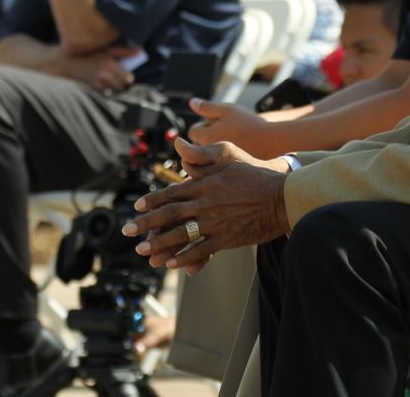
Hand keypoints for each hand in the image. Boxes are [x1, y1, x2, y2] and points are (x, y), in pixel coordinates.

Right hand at [45, 44, 137, 91]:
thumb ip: (123, 51)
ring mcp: (97, 84)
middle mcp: (104, 76)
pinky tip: (99, 86)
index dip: (127, 78)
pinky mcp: (90, 91)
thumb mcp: (104, 48)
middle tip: (117, 80)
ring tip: (107, 83)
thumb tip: (139, 52)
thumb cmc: (84, 54)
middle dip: (121, 85)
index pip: (128, 78)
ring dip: (112, 89)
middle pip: (122, 87)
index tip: (125, 77)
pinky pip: (103, 95)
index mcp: (110, 63)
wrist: (61, 63)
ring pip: (113, 92)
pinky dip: (104, 92)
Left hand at [122, 138, 290, 274]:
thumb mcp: (228, 154)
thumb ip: (201, 153)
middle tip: (128, 231)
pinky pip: (202, 249)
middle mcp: (205, 203)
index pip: (171, 193)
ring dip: (160, 244)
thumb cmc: (255, 173)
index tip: (137, 207)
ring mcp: (216, 222)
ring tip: (144, 252)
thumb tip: (178, 144)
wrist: (281, 195)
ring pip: (181, 235)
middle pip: (169, 215)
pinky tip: (173, 264)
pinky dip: (186, 257)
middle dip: (146, 224)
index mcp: (204, 184)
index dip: (152, 200)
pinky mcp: (227, 238)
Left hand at [186, 98, 283, 157]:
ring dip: (215, 144)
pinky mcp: (228, 168)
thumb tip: (192, 102)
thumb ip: (207, 107)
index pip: (193, 131)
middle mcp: (209, 152)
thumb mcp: (227, 109)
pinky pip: (220, 160)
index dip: (203, 124)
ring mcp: (218, 162)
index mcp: (205, 137)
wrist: (269, 142)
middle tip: (226, 128)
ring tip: (233, 137)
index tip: (216, 121)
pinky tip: (238, 146)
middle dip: (208, 135)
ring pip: (210, 152)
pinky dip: (225, 154)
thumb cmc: (248, 124)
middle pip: (200, 142)